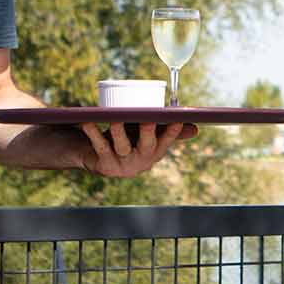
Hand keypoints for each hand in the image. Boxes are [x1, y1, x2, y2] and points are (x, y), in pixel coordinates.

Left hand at [79, 120, 194, 176]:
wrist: (96, 158)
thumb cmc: (127, 142)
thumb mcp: (147, 137)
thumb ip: (168, 132)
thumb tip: (195, 129)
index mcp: (154, 152)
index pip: (166, 140)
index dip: (172, 132)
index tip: (177, 120)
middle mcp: (141, 160)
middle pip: (146, 146)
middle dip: (148, 132)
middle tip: (148, 119)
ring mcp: (123, 164)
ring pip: (122, 146)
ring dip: (118, 131)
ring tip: (115, 118)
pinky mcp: (105, 164)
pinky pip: (99, 146)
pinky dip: (93, 133)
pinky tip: (88, 122)